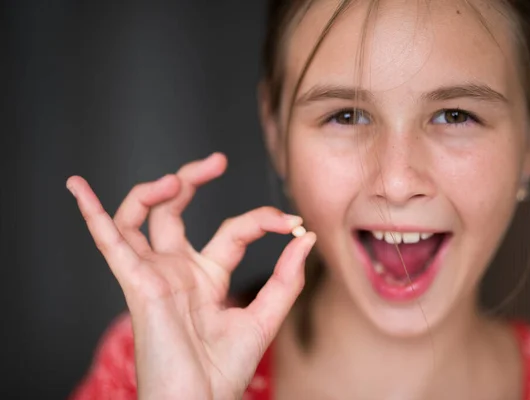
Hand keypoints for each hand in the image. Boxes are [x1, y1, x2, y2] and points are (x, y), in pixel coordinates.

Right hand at [67, 153, 315, 399]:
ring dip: (152, 191)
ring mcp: (155, 273)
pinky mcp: (137, 283)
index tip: (292, 223)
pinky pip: (109, 242)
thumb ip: (286, 277)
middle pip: (175, 211)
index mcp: (207, 275)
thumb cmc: (225, 370)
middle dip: (192, 180)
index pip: (233, 229)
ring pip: (139, 218)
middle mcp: (177, 269)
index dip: (262, 220)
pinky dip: (92, 215)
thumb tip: (306, 237)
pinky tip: (78, 188)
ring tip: (177, 179)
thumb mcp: (265, 317)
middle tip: (217, 160)